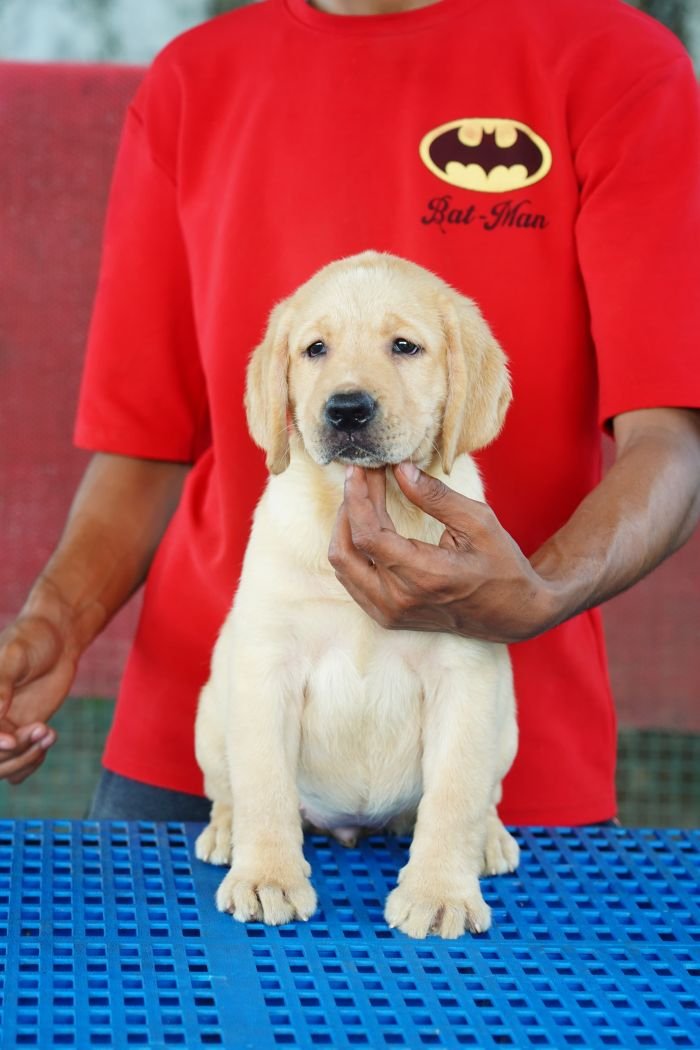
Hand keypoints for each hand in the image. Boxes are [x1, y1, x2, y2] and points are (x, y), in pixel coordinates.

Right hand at [0, 615, 75, 783]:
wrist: (59, 639)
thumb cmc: (32, 639)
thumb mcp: (14, 656)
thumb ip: (1, 685)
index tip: (12, 741)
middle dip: (14, 752)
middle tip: (42, 728)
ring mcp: (0, 730)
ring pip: (2, 767)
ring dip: (26, 758)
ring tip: (48, 733)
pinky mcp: (20, 734)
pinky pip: (18, 768)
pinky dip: (32, 763)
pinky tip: (48, 737)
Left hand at [328, 463, 556, 642]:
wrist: (512, 615)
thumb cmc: (501, 566)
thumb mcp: (478, 523)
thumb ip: (436, 496)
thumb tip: (400, 470)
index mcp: (424, 576)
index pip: (368, 536)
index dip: (357, 499)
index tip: (359, 470)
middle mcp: (399, 600)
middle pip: (345, 550)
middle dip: (349, 507)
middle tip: (363, 477)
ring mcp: (390, 613)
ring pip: (342, 566)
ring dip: (346, 527)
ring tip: (364, 496)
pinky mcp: (387, 617)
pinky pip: (352, 580)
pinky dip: (352, 548)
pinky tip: (368, 523)